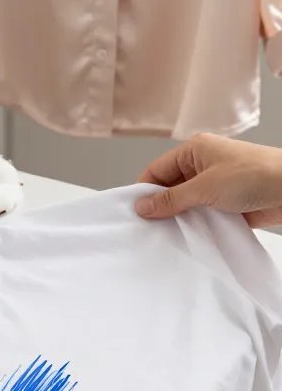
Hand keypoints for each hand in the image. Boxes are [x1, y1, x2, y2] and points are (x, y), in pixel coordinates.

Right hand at [135, 133, 281, 225]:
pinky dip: (195, 226)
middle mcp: (202, 166)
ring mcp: (215, 185)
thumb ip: (172, 199)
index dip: (144, 191)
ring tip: (166, 236)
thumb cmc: (254, 175)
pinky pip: (202, 215)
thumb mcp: (205, 187)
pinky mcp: (226, 204)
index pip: (157, 170)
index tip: (134, 213)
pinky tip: (187, 239)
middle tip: (148, 228)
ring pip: (186, 204)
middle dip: (161, 207)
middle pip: (170, 188)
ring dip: (179, 218)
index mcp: (194, 151)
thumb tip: (142, 206)